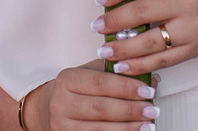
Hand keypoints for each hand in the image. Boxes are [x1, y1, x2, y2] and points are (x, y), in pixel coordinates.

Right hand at [24, 65, 157, 130]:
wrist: (46, 110)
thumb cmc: (73, 90)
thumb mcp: (87, 74)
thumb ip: (113, 72)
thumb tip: (148, 77)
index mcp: (67, 80)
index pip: (100, 83)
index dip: (125, 87)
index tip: (147, 90)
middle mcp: (61, 103)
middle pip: (102, 108)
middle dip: (131, 110)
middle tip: (152, 109)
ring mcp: (62, 126)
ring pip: (101, 129)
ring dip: (128, 128)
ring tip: (148, 124)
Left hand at [91, 0, 197, 75]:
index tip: (100, 0)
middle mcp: (187, 3)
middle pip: (141, 12)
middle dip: (113, 21)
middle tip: (95, 26)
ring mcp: (191, 29)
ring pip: (148, 41)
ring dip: (121, 48)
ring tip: (103, 50)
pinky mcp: (192, 50)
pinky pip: (161, 61)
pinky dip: (139, 66)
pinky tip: (122, 66)